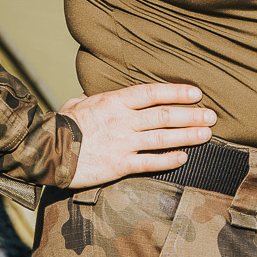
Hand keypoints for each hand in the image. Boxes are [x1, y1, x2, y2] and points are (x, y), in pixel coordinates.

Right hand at [60, 83, 214, 188]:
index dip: (176, 91)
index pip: (152, 93)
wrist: (45, 151)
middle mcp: (122, 121)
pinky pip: (150, 162)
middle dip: (191, 115)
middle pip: (164, 116)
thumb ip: (95, 100)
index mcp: (113, 101)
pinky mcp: (119, 165)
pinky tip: (184, 157)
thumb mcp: (78, 104)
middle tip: (211, 115)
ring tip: (207, 134)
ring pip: (162, 138)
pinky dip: (169, 160)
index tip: (196, 92)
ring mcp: (122, 143)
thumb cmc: (61, 125)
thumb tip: (98, 97)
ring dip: (188, 136)